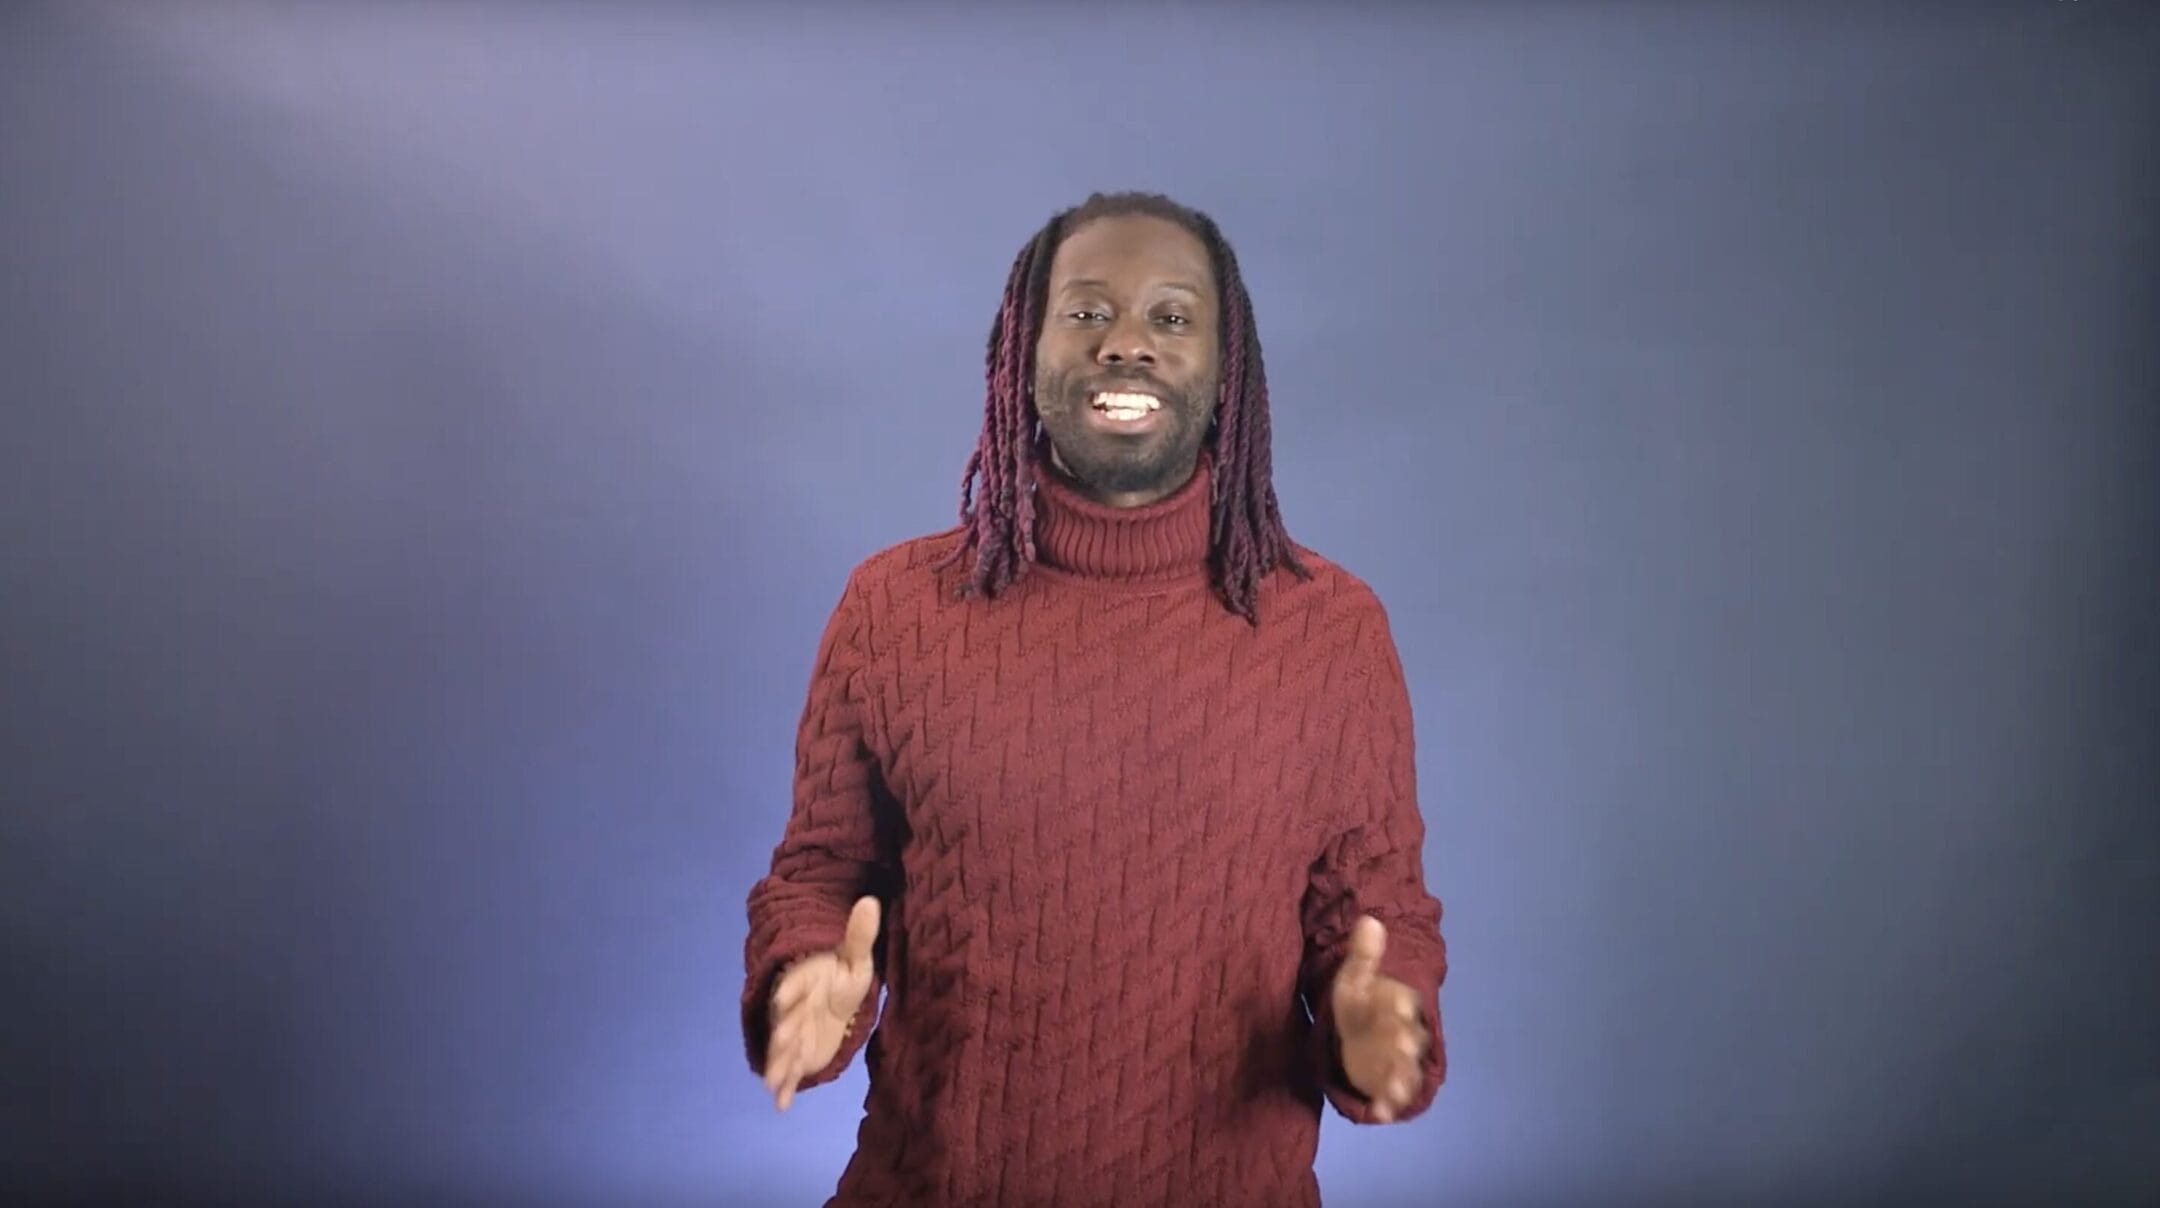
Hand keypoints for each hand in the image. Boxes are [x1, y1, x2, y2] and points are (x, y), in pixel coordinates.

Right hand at [762, 895, 879, 1111]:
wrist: (834, 994)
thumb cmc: (843, 973)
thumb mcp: (856, 957)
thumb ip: (860, 934)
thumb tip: (870, 901)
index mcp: (804, 981)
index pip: (795, 984)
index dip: (791, 991)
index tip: (786, 997)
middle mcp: (793, 1008)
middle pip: (786, 1020)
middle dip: (784, 1032)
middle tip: (781, 1044)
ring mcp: (793, 1031)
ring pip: (783, 1048)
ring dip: (779, 1063)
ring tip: (773, 1081)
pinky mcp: (798, 1052)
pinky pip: (790, 1070)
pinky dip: (784, 1087)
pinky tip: (781, 1105)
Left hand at [1329, 914, 1428, 1122]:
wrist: (1361, 1026)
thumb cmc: (1359, 999)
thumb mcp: (1355, 975)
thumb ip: (1363, 953)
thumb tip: (1369, 920)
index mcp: (1397, 1004)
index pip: (1402, 1002)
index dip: (1399, 1004)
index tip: (1397, 1004)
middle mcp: (1403, 1033)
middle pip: (1407, 1038)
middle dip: (1404, 1042)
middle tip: (1403, 1046)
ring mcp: (1396, 1061)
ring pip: (1404, 1070)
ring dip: (1400, 1079)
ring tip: (1392, 1089)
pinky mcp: (1385, 1082)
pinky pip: (1390, 1096)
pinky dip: (1386, 1106)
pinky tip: (1379, 1114)